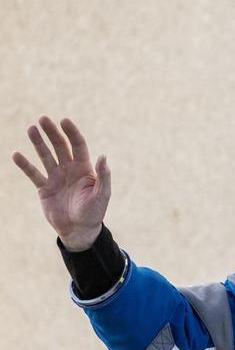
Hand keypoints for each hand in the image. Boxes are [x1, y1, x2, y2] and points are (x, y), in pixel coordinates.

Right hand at [12, 117, 110, 250]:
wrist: (79, 230)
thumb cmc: (94, 213)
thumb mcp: (102, 194)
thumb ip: (103, 176)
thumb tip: (103, 156)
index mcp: (85, 169)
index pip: (78, 146)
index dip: (71, 133)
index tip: (64, 120)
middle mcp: (69, 170)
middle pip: (60, 146)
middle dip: (52, 133)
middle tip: (43, 119)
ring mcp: (56, 178)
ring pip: (45, 156)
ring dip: (38, 143)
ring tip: (31, 129)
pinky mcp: (44, 188)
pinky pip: (33, 173)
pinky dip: (25, 165)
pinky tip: (16, 154)